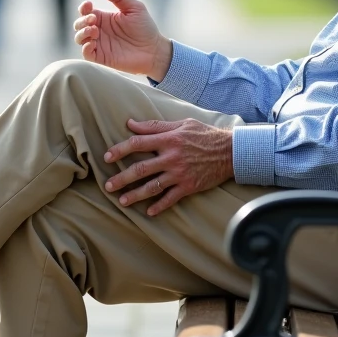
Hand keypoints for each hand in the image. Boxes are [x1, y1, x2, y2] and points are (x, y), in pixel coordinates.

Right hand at [74, 0, 170, 78]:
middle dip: (82, 20)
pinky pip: (86, 54)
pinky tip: (92, 43)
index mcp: (104, 18)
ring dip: (82, 33)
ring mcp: (100, 44)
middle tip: (94, 20)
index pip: (86, 11)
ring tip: (94, 31)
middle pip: (79, 24)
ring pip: (79, 38)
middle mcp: (99, 30)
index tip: (88, 5)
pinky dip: (85, 49)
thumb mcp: (134, 8)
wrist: (154, 50)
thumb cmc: (145, 28)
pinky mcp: (102, 57)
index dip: (83, 8)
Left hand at [103, 119, 233, 215]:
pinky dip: (159, 206)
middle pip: (141, 169)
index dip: (120, 150)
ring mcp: (180, 174)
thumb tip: (130, 124)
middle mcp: (172, 157)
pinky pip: (171, 199)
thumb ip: (154, 126)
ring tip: (122, 201)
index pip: (138, 143)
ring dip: (135, 195)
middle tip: (108, 186)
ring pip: (153, 187)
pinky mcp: (189, 186)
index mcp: (168, 139)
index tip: (107, 157)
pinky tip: (148, 212)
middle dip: (121, 178)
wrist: (230, 151)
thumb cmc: (204, 134)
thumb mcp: (181, 124)